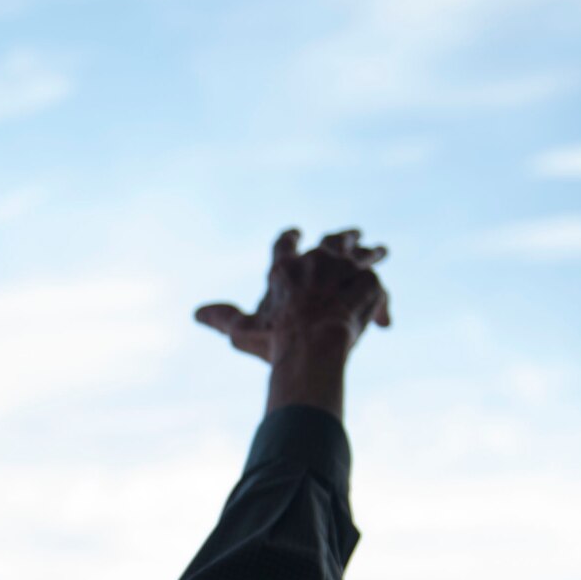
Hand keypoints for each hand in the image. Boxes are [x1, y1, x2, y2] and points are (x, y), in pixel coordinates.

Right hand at [194, 227, 390, 364]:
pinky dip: (380, 305)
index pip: (286, 242)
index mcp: (285, 268)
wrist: (313, 346)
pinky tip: (384, 323)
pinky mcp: (370, 283)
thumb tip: (196, 313)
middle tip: (351, 235)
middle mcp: (317, 260)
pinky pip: (378, 290)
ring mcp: (346, 269)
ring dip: (371, 252)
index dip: (291, 237)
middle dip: (342, 238)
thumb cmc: (275, 341)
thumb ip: (223, 318)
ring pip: (363, 252)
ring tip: (380, 251)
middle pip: (333, 239)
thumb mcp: (243, 331)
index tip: (296, 233)